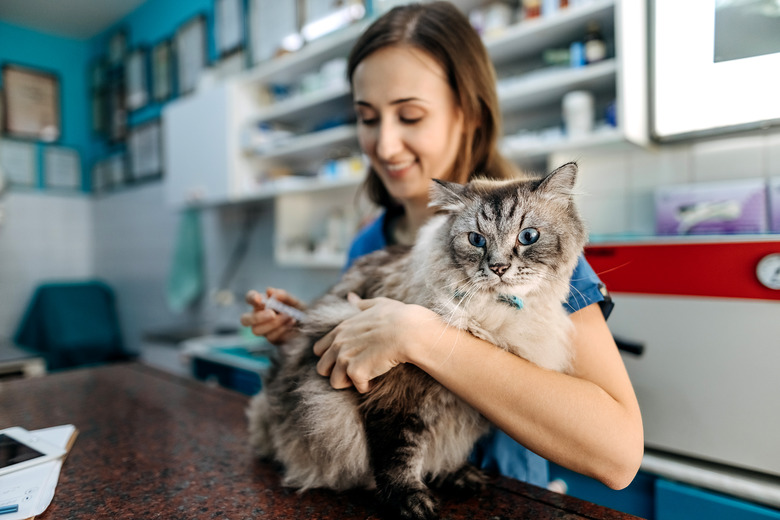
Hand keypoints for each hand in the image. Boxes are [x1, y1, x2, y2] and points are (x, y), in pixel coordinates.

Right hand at [240, 288, 304, 344]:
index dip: (251, 298)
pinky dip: (281, 330)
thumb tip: (270, 291)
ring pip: (257, 330)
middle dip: (257, 317)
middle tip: (272, 314)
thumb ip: (283, 295)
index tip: (258, 299)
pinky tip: (291, 323)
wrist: (309, 324)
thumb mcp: (293, 301)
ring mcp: (263, 330)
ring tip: (288, 316)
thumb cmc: (298, 309)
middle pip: (245, 320)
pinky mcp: (271, 339)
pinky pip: (270, 337)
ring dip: (273, 323)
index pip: (250, 298)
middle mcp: (258, 317)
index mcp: (261, 304)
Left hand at [313, 293, 429, 392]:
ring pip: (335, 381)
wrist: (409, 331)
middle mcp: (338, 344)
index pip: (319, 349)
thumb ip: (360, 304)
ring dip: (349, 382)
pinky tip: (375, 379)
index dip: (330, 356)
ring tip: (365, 376)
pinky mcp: (356, 372)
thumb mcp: (377, 304)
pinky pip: (357, 387)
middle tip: (354, 371)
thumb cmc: (398, 316)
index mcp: (341, 329)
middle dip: (335, 372)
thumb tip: (350, 297)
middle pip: (322, 368)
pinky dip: (366, 386)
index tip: (347, 358)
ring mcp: (345, 358)